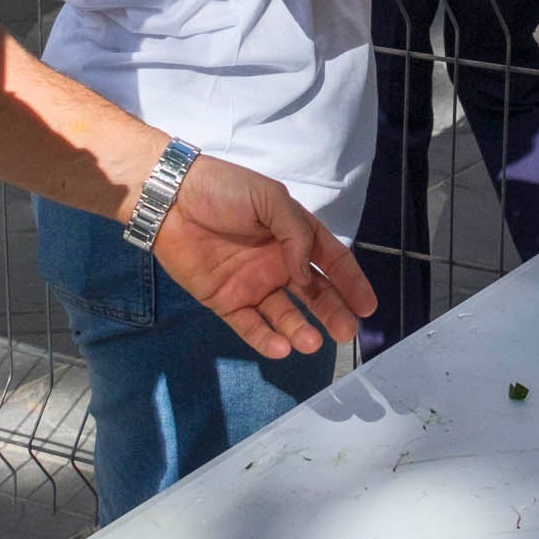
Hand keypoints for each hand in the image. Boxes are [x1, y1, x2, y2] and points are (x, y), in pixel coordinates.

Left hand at [151, 156, 375, 357]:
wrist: (171, 199)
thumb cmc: (224, 190)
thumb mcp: (270, 198)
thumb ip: (295, 233)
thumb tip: (306, 274)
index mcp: (294, 235)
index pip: (331, 262)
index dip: (351, 283)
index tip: (367, 306)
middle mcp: (278, 263)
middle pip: (313, 294)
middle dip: (332, 313)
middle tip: (346, 332)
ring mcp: (252, 284)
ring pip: (285, 315)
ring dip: (300, 330)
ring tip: (312, 343)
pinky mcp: (225, 301)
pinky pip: (250, 325)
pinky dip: (266, 339)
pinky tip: (281, 348)